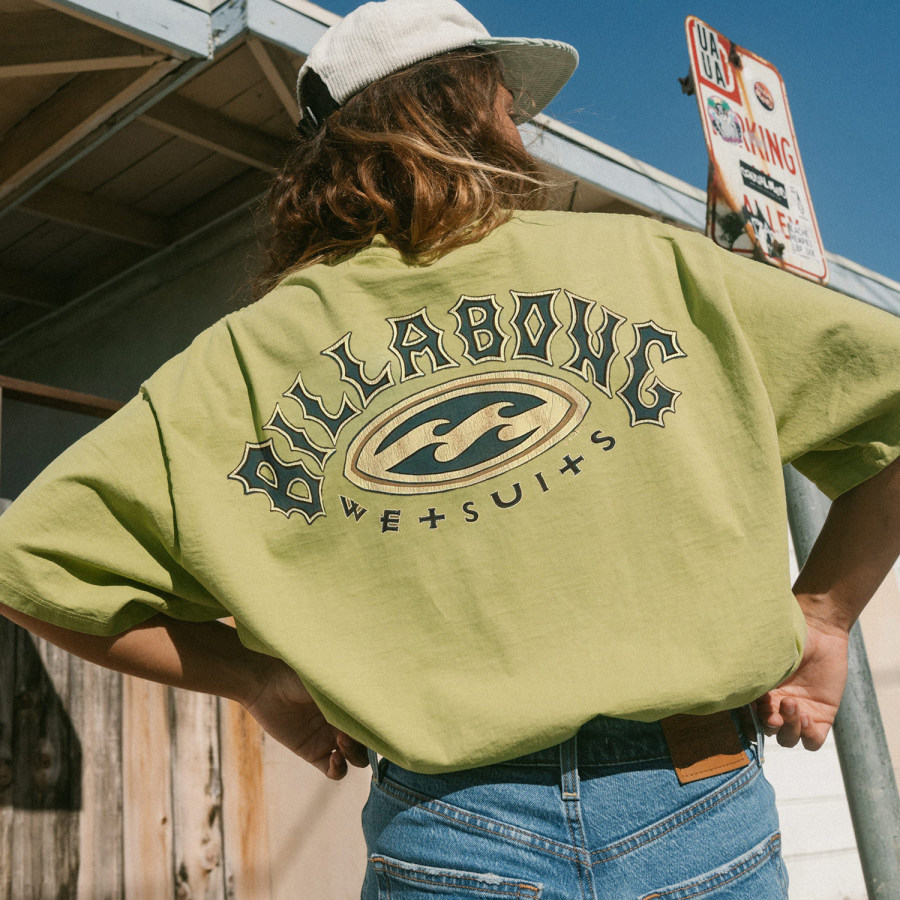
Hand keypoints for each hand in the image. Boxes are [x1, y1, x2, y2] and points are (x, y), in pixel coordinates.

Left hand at [243, 659, 368, 778]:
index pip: (374, 721)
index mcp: (350, 703)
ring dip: (354, 754)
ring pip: (355, 758)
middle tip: (352, 730)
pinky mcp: (311, 752)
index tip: (373, 722)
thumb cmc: (300, 675)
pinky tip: (333, 757)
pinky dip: (338, 769)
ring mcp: (328, 738)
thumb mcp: (330, 682)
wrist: (267, 683)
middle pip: (368, 742)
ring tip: (340, 741)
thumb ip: (351, 694)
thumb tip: (375, 701)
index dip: (378, 726)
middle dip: (367, 742)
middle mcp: (343, 722)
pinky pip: (333, 771)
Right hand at [755, 617, 848, 749]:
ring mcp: (799, 713)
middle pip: (768, 732)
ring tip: (793, 705)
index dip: (749, 721)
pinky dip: (807, 735)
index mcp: (759, 695)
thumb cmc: (787, 640)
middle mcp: (777, 707)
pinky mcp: (821, 716)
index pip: (749, 720)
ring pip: (788, 739)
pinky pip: (812, 741)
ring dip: (788, 728)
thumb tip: (732, 687)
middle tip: (773, 712)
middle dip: (769, 725)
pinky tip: (807, 717)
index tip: (755, 704)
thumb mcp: (763, 657)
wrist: (820, 632)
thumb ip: (750, 675)